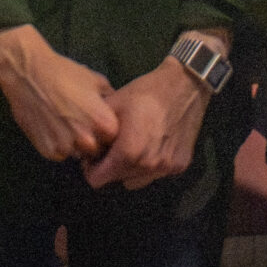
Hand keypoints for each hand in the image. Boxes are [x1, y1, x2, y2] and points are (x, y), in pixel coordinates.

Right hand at [0, 25, 119, 163]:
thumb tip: (119, 109)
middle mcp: (88, 140)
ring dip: (73, 144)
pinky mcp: (48, 151)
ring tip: (64, 122)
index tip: (98, 125)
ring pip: (77, 154)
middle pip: (96, 151)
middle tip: (80, 123)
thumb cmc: (65, 73)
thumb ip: (110, 99)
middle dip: (91, 140)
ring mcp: (67, 148)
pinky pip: (58, 154)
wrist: (29, 73)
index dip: (106, 133)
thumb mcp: (96, 80)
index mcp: (105, 124)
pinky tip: (51, 125)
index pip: (114, 141)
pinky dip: (56, 144)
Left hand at [83, 32, 222, 189]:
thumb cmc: (145, 92)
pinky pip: (156, 174)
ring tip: (134, 145)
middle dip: (111, 166)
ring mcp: (167, 168)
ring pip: (137, 181)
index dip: (91, 167)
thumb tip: (82, 147)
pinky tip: (153, 144)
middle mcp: (149, 167)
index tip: (95, 154)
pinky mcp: (181, 166)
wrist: (184, 85)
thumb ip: (94, 129)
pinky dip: (151, 165)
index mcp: (129, 153)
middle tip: (114, 145)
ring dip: (131, 169)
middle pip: (117, 180)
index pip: (98, 180)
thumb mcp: (113, 104)